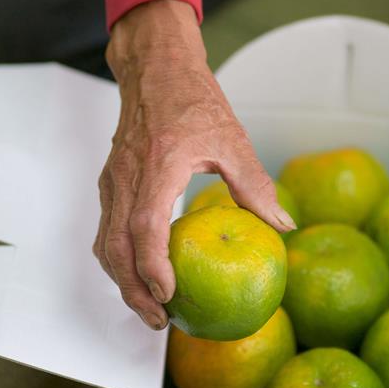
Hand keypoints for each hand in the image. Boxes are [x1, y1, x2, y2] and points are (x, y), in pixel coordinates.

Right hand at [94, 0, 295, 329]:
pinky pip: (106, 229)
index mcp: (158, 163)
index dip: (153, 264)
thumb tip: (283, 224)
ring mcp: (113, 180)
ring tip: (149, 306)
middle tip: (160, 320)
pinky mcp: (110, 182)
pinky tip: (140, 273)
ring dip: (123, 280)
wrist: (154, 68)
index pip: (145, 224)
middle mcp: (127, 176)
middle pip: (116, 246)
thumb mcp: (231, 138)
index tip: (169, 294)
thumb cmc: (191, 98)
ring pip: (105, 242)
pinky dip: (119, 259)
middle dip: (133, 290)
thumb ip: (254, 184)